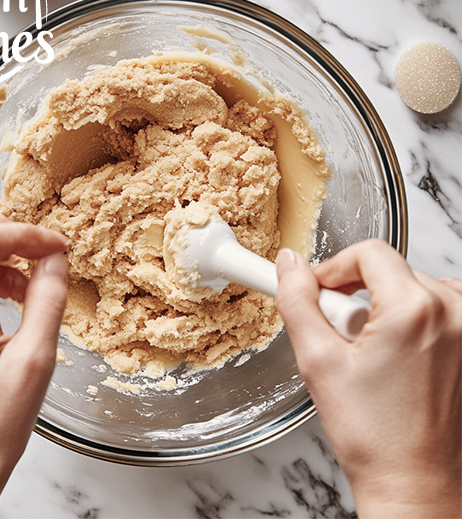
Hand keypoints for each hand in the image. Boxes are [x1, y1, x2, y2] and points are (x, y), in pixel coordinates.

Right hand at [276, 240, 460, 518]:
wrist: (415, 482)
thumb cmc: (373, 434)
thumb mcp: (317, 360)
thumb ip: (297, 302)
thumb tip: (289, 264)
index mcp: (414, 310)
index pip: (369, 252)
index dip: (333, 267)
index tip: (317, 291)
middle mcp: (452, 313)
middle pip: (390, 269)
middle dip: (355, 292)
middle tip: (339, 333)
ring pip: (413, 286)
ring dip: (384, 304)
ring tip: (368, 348)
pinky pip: (439, 306)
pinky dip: (412, 316)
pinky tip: (396, 352)